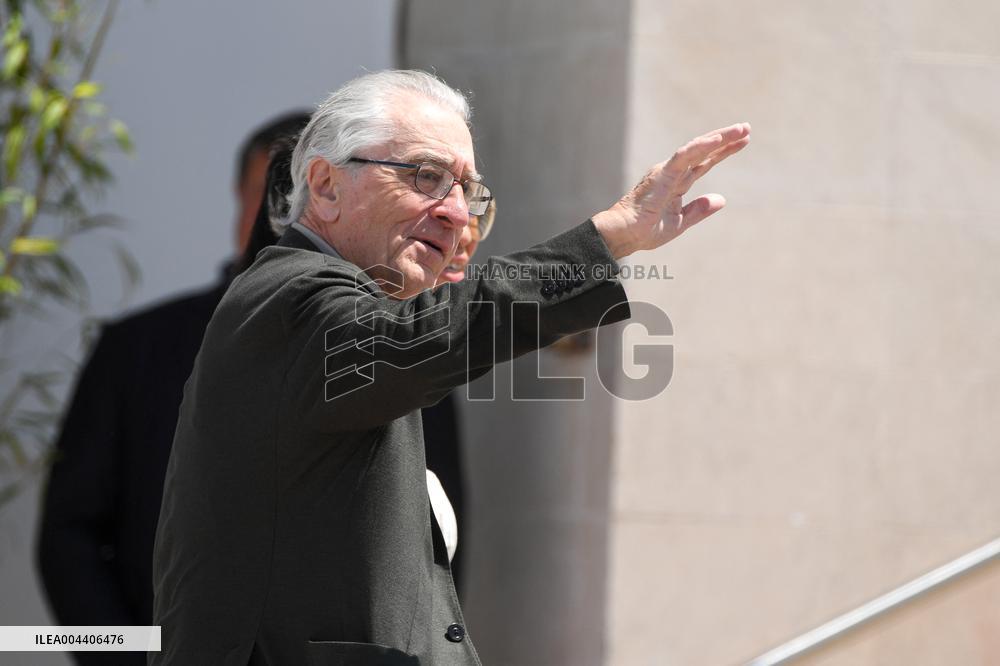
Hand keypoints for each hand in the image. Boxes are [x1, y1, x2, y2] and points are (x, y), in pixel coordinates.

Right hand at [592, 123, 750, 258]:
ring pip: (697, 148)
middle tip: (747, 128)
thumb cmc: (646, 230)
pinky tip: (718, 140)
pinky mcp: (663, 173)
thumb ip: (699, 210)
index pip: (704, 162)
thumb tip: (722, 200)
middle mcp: (673, 172)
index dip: (723, 152)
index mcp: (678, 183)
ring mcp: (668, 171)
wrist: (625, 235)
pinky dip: (701, 146)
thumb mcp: (680, 222)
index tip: (743, 142)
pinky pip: (684, 155)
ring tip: (741, 130)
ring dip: (719, 138)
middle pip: (704, 151)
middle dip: (726, 139)